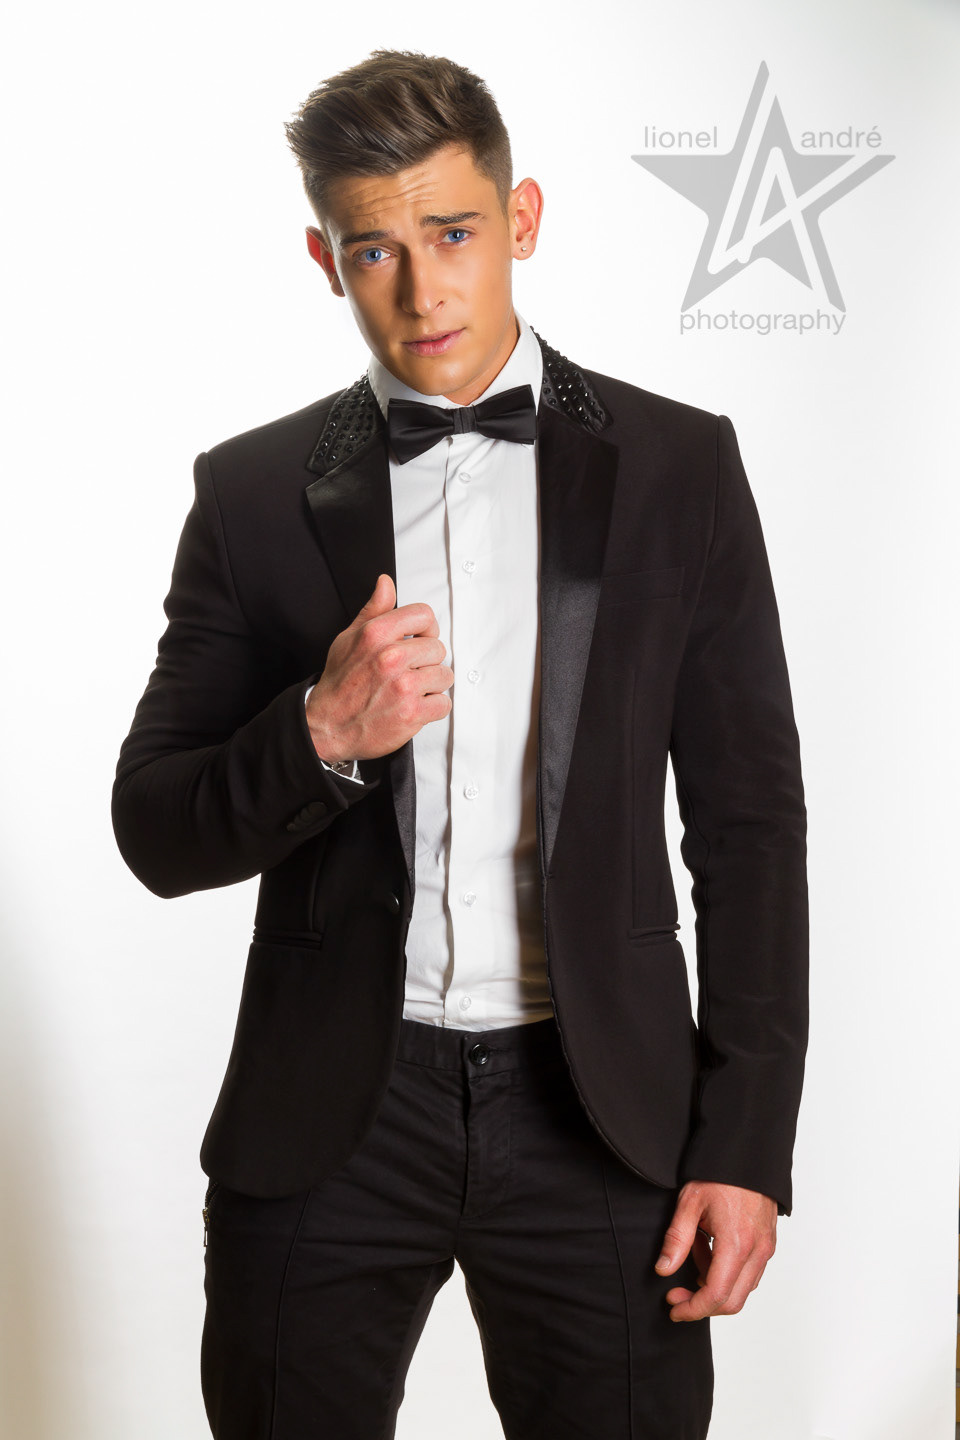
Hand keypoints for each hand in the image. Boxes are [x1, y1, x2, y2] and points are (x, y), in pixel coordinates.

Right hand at [306, 574, 453, 762]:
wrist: (327, 726)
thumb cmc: (340, 683)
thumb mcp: (348, 638)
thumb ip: (373, 610)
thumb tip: (386, 583)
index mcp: (375, 635)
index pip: (424, 615)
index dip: (426, 628)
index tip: (419, 640)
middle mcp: (390, 658)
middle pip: (438, 647)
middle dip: (426, 660)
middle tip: (409, 671)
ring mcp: (403, 687)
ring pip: (445, 676)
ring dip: (432, 685)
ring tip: (410, 690)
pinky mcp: (412, 714)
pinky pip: (444, 703)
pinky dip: (432, 708)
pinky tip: (413, 706)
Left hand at [654, 1180, 776, 1321]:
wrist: (749, 1152)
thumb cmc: (719, 1173)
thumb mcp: (690, 1202)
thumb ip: (676, 1239)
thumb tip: (663, 1269)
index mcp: (737, 1243)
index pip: (717, 1295)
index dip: (693, 1309)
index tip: (674, 1308)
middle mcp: (757, 1251)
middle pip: (732, 1302)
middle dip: (702, 1305)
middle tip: (676, 1295)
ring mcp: (766, 1248)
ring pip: (742, 1289)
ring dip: (715, 1288)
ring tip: (693, 1257)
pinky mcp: (768, 1243)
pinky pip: (749, 1273)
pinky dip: (727, 1274)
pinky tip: (708, 1253)